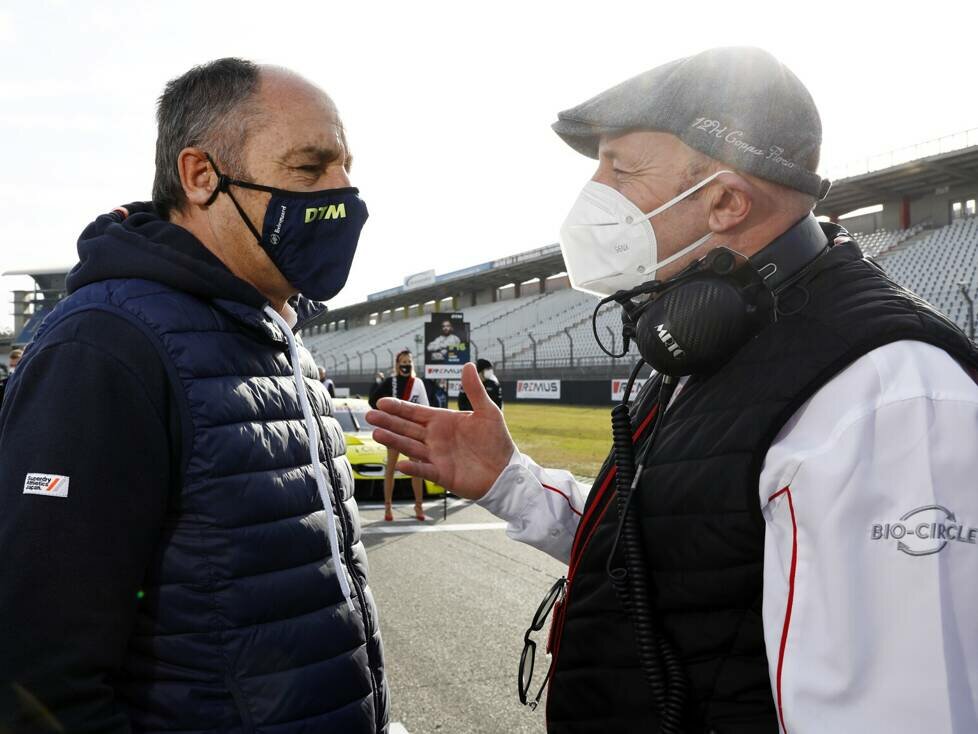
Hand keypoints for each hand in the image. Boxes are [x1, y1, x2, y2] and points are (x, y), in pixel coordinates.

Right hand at [366, 363, 514, 499]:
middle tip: (370, 416)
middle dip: (388, 422)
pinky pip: (424, 471)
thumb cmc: (497, 441)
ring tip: (376, 434)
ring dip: (394, 441)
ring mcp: (436, 457)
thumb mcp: (487, 411)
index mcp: (443, 422)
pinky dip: (413, 469)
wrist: (506, 471)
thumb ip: (474, 390)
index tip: (381, 402)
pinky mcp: (442, 475)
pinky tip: (400, 464)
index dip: (399, 408)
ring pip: (410, 447)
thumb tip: (468, 365)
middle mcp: (435, 438)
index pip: (415, 413)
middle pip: (406, 428)